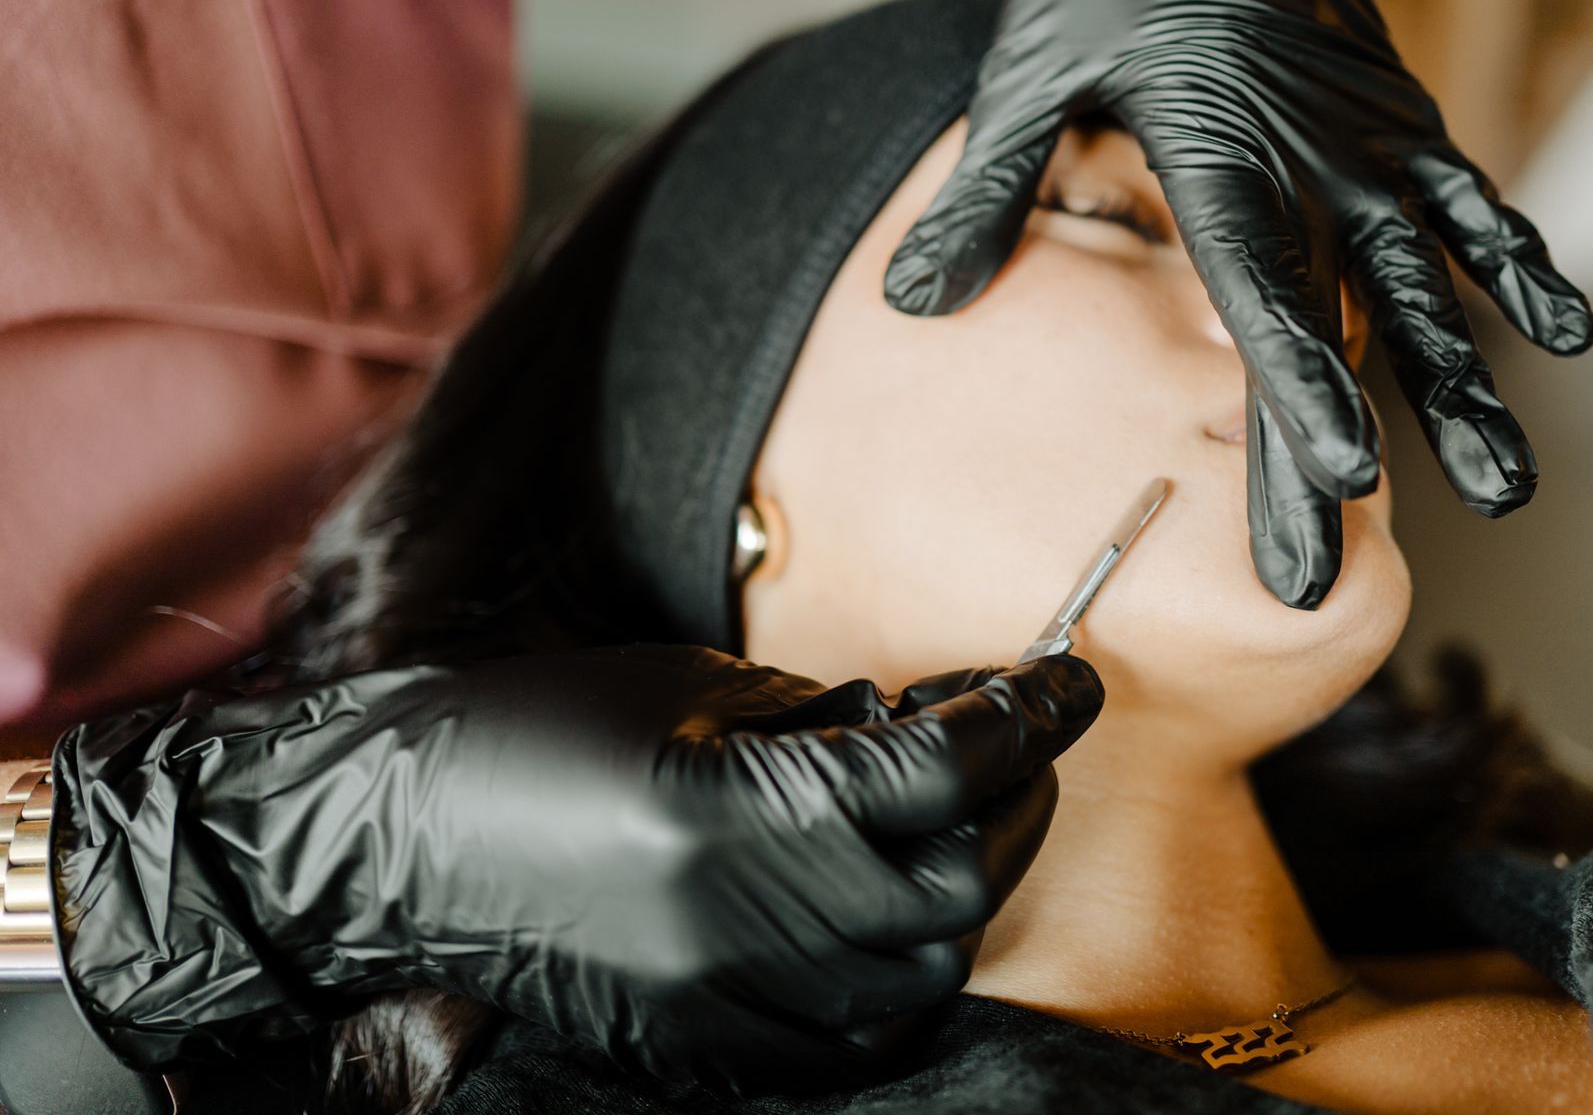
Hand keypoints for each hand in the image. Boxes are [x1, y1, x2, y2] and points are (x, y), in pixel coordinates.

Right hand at [50, 646, 1102, 1091]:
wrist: (399, 839)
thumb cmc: (531, 731)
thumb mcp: (688, 684)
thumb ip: (823, 715)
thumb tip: (925, 726)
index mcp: (732, 809)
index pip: (941, 766)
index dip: (1026, 712)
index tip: (1067, 676)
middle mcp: (743, 922)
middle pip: (959, 876)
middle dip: (1010, 796)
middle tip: (1008, 738)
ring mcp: (729, 998)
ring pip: (929, 964)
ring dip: (965, 882)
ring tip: (949, 816)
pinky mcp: (711, 1042)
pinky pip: (864, 1031)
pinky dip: (908, 966)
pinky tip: (894, 903)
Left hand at [892, 0, 1592, 607]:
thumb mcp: (1029, 63)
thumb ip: (989, 191)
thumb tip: (916, 306)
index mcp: (1222, 144)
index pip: (1266, 291)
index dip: (1303, 394)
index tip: (1341, 486)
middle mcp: (1315, 153)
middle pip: (1338, 324)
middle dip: (1337, 455)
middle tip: (1330, 580)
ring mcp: (1372, 136)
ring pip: (1430, 279)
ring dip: (1464, 386)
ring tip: (1504, 490)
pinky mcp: (1399, 117)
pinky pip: (1471, 199)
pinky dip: (1513, 261)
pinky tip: (1560, 329)